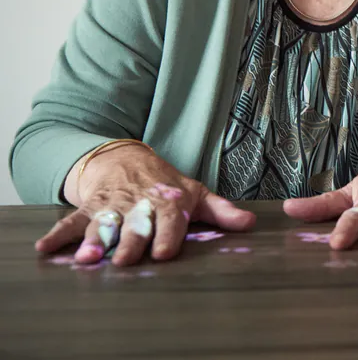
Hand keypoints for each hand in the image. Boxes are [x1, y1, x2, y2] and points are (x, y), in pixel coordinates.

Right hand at [37, 143, 255, 265]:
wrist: (125, 157)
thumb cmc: (165, 184)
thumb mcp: (196, 194)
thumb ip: (221, 212)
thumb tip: (250, 224)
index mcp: (168, 201)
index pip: (170, 220)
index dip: (167, 236)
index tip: (164, 253)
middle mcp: (140, 203)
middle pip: (135, 225)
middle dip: (130, 242)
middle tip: (125, 260)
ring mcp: (112, 205)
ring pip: (103, 224)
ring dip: (94, 241)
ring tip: (87, 258)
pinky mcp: (88, 207)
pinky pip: (71, 220)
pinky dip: (58, 234)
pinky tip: (45, 249)